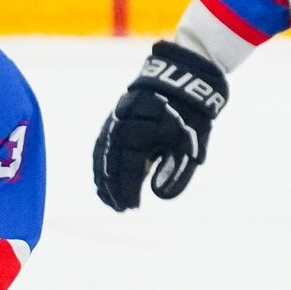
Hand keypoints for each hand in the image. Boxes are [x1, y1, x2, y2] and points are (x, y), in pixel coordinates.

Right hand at [92, 42, 229, 210]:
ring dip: (104, 179)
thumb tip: (158, 195)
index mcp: (145, 129)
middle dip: (114, 188)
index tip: (133, 207)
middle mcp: (125, 123)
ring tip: (109, 200)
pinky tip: (102, 182)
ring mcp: (115, 119)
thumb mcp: (191, 145)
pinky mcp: (112, 119)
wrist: (180, 80)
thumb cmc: (191, 117)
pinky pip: (100, 146)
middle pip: (111, 162)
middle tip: (121, 209)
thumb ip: (178, 171)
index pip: (129, 166)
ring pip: (102, 154)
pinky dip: (99, 165)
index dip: (129, 189)